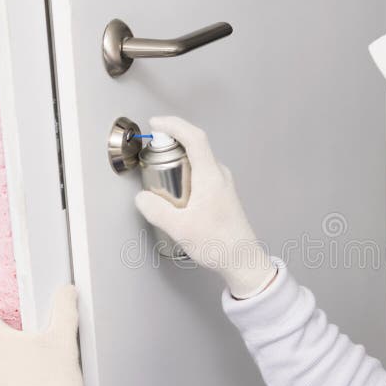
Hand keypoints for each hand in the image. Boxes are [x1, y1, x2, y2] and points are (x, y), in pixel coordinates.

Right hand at [135, 116, 276, 298]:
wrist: (243, 261)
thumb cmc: (218, 244)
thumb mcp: (179, 228)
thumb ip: (156, 210)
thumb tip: (142, 198)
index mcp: (211, 176)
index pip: (194, 137)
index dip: (174, 125)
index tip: (156, 124)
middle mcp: (220, 175)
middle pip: (195, 147)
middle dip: (171, 147)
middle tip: (154, 160)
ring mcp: (223, 184)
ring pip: (198, 162)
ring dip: (179, 164)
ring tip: (164, 183)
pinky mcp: (223, 194)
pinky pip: (202, 175)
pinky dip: (187, 177)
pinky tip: (178, 198)